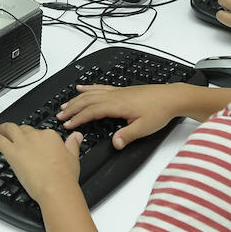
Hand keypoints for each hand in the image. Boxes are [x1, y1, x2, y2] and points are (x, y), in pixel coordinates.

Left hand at [0, 123, 80, 204]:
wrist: (56, 187)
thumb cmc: (64, 177)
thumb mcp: (73, 158)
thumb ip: (73, 144)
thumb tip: (76, 136)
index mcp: (50, 136)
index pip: (40, 133)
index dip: (36, 139)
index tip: (34, 145)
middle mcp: (36, 136)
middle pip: (24, 130)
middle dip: (19, 132)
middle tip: (13, 135)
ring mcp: (23, 143)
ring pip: (10, 130)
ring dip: (3, 128)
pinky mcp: (12, 152)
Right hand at [57, 84, 183, 149]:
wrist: (171, 97)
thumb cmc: (159, 111)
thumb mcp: (144, 128)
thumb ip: (128, 136)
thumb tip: (115, 144)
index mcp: (117, 105)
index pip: (91, 112)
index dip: (77, 119)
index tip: (67, 125)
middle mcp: (114, 96)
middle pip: (87, 101)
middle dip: (71, 109)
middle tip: (59, 116)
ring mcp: (116, 92)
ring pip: (90, 93)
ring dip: (76, 99)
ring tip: (64, 105)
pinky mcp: (120, 90)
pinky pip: (99, 87)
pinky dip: (88, 88)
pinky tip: (82, 88)